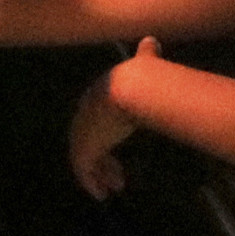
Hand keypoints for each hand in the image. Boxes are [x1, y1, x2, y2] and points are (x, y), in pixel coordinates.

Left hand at [69, 37, 160, 199]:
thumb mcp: (143, 66)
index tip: (116, 150)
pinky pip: (83, 171)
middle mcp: (84, 114)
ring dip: (100, 174)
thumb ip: (146, 55)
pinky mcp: (83, 148)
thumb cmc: (139, 78)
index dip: (105, 136)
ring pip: (86, 158)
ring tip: (115, 188)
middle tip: (117, 177)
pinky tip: (101, 194)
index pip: (94, 119)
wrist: (130, 89)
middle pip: (88, 141)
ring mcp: (81, 131)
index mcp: (96, 95)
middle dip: (102, 160)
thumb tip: (153, 41)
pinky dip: (90, 183)